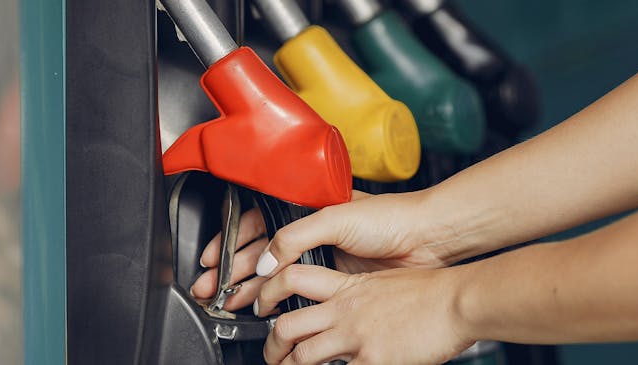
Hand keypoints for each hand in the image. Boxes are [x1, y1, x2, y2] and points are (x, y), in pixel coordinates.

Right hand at [191, 190, 450, 309]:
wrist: (426, 239)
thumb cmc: (390, 218)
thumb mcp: (336, 218)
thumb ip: (296, 237)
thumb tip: (267, 261)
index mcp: (306, 208)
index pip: (258, 222)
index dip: (233, 241)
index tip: (213, 259)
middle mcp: (311, 231)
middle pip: (261, 251)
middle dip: (232, 269)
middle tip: (211, 287)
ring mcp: (322, 256)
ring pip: (276, 273)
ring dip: (249, 286)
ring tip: (230, 301)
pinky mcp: (335, 279)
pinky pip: (297, 290)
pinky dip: (277, 299)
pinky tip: (264, 307)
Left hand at [255, 265, 474, 364]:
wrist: (456, 300)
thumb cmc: (431, 290)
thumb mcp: (385, 282)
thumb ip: (362, 293)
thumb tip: (351, 305)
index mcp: (347, 286)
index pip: (293, 278)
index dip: (270, 291)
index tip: (263, 304)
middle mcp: (344, 309)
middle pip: (287, 324)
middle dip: (271, 344)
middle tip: (271, 353)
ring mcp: (355, 336)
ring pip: (302, 354)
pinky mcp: (372, 359)